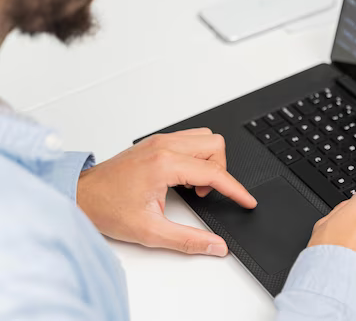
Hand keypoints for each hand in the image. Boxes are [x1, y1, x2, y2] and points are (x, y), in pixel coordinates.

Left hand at [77, 129, 256, 255]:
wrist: (81, 195)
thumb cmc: (107, 208)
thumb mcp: (150, 231)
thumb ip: (188, 240)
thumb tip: (215, 245)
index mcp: (164, 164)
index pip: (214, 171)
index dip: (236, 189)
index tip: (247, 201)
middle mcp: (164, 146)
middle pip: (215, 145)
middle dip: (220, 170)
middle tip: (204, 193)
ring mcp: (160, 141)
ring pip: (205, 137)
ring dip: (209, 161)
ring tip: (194, 185)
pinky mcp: (156, 142)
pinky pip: (190, 139)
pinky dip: (196, 156)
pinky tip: (184, 177)